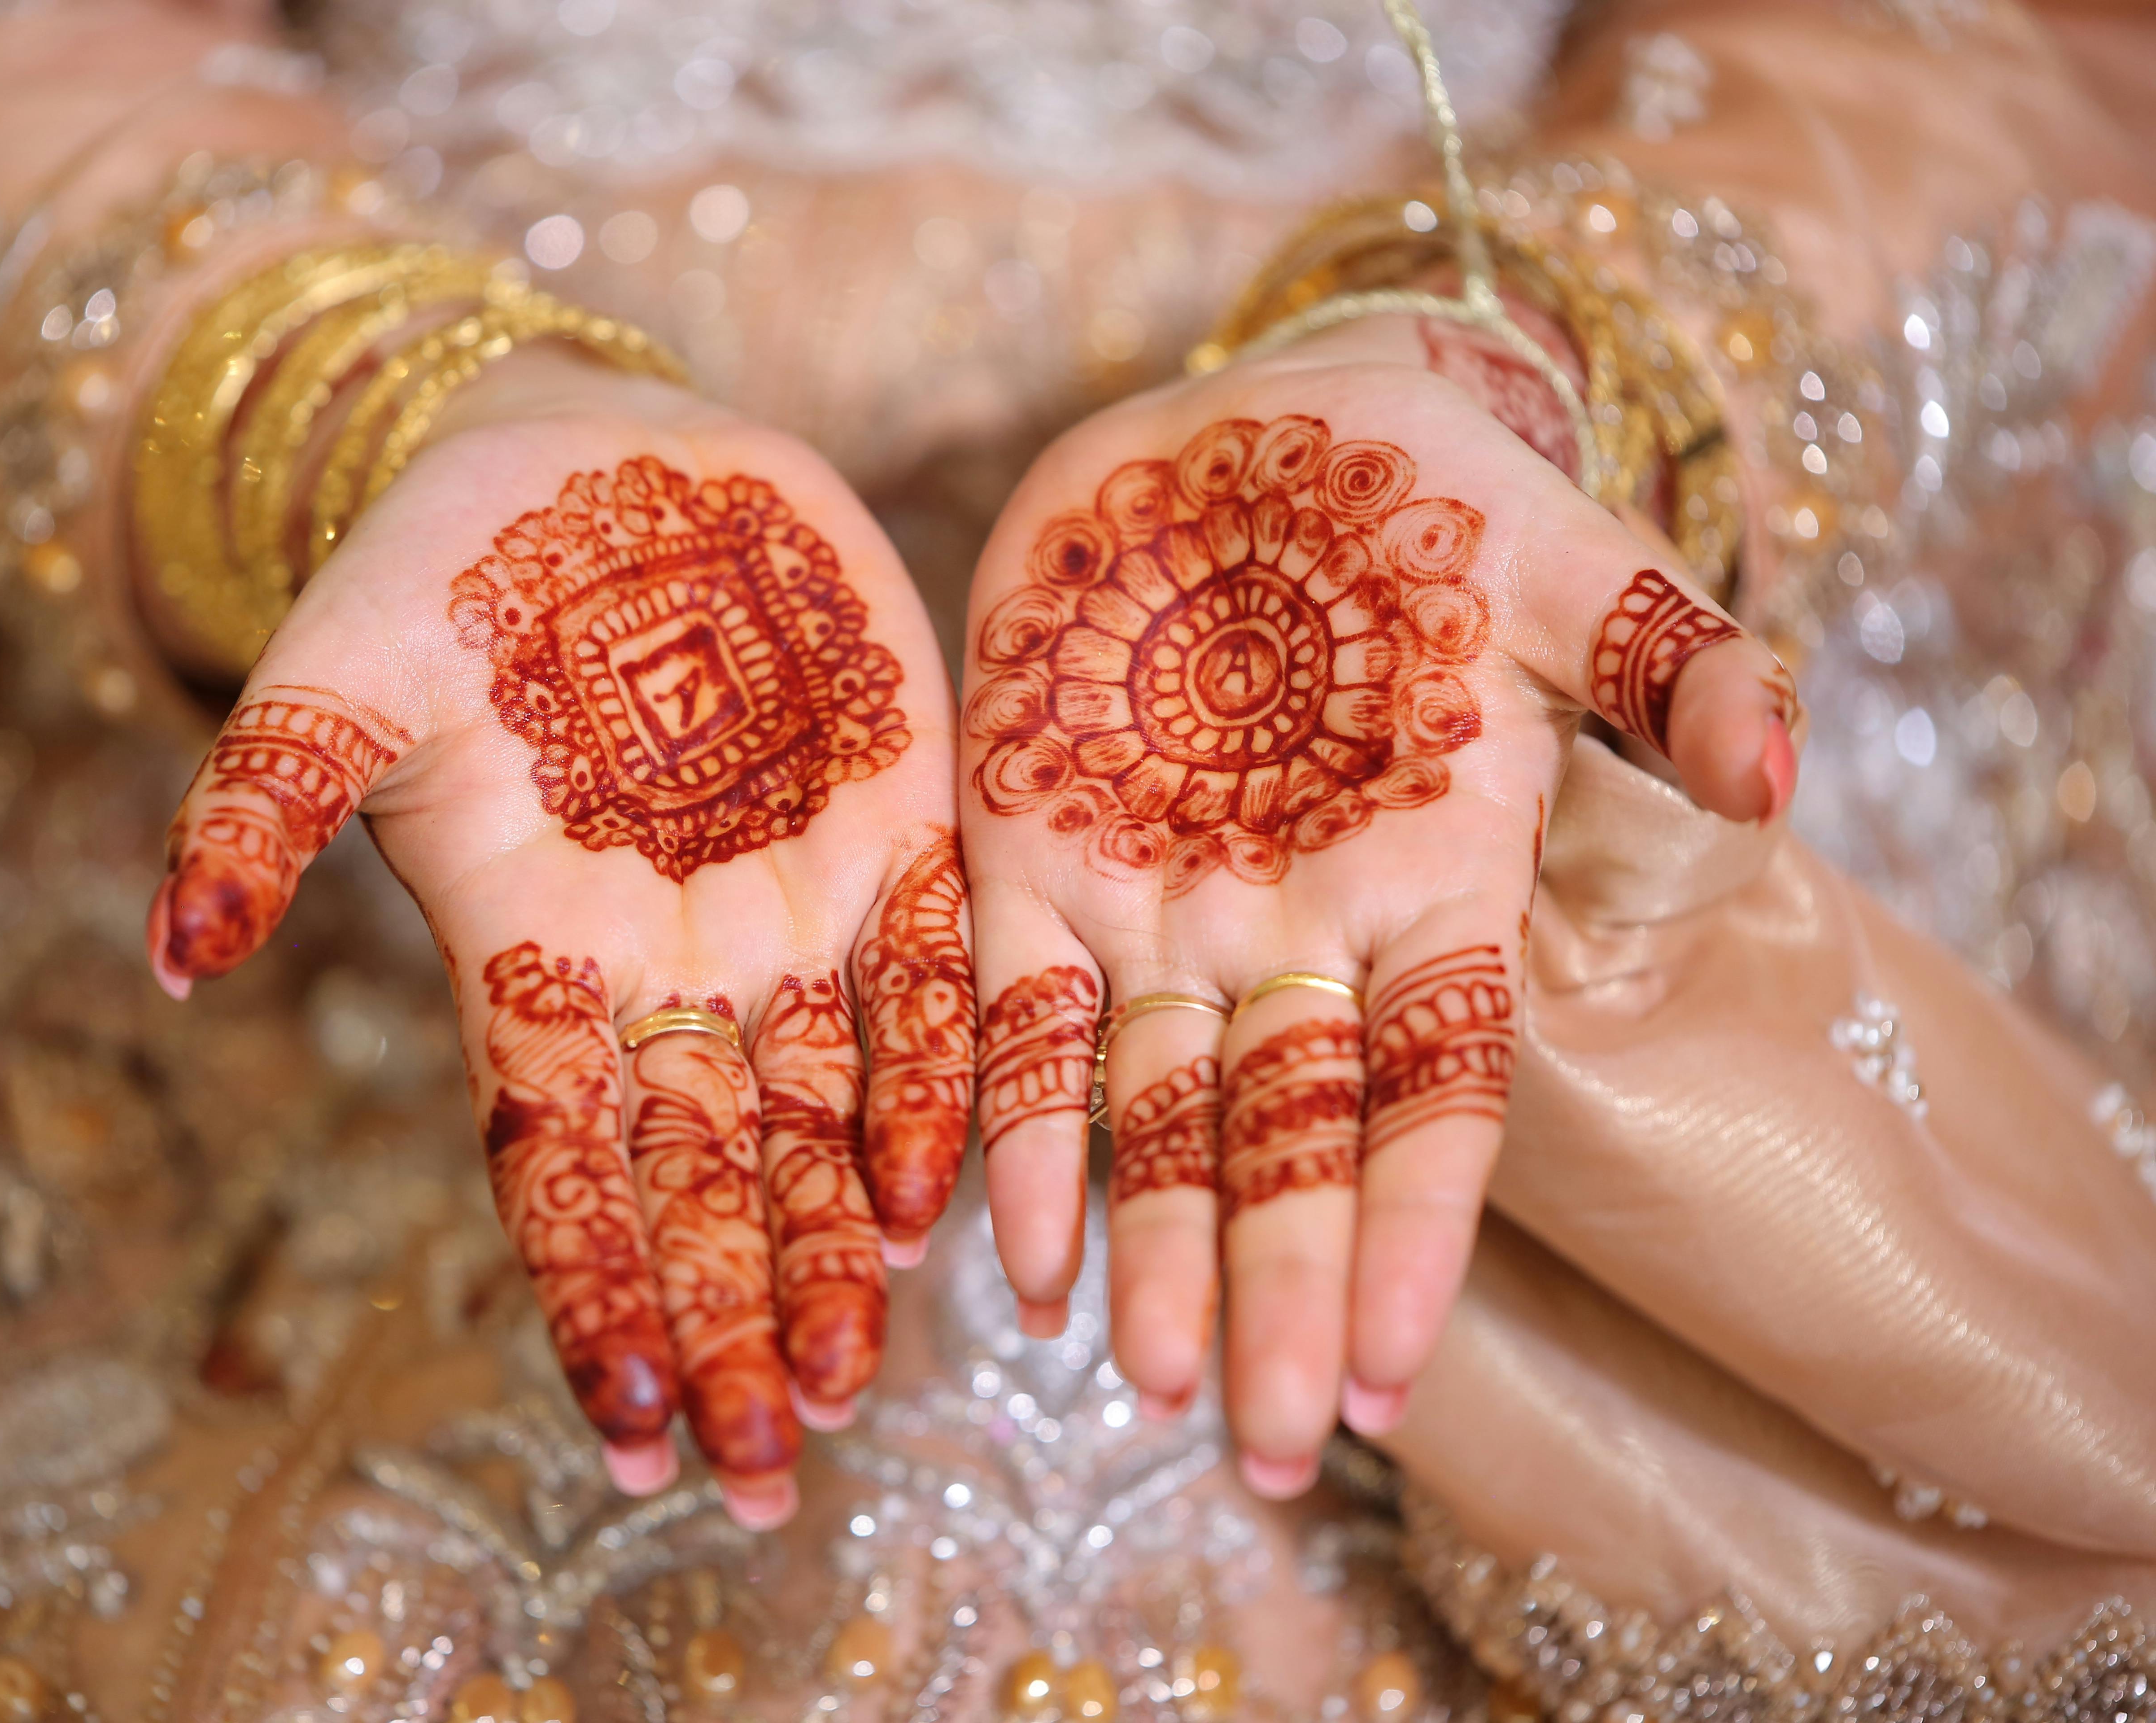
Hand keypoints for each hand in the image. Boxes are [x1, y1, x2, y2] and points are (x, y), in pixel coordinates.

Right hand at [146, 352, 972, 1527]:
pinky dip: (931, 1083)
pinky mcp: (892, 823)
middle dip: (729, 1322)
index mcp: (535, 955)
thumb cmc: (433, 570)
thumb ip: (258, 804)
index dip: (592, 1294)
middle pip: (701, 1182)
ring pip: (819, 1119)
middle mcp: (667, 967)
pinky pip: (925, 981)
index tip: (627, 1427)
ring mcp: (786, 906)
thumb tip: (166, 956)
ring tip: (847, 1377)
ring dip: (834, 1250)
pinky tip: (936, 1195)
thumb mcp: (333, 673)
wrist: (579, 455)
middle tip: (765, 1462)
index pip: (559, 1165)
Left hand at [957, 320, 1795, 1494]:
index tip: (1390, 1376)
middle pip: (1292, 1146)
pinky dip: (1015, 1132)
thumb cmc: (1431, 495)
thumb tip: (1780, 768)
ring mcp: (1159, 905)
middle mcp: (1296, 934)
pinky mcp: (1031, 851)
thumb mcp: (1566, 559)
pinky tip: (1004, 1256)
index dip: (1416, 1234)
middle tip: (1261, 1451)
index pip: (1435, 1099)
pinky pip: (1021, 1019)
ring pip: (1154, 1115)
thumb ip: (1673, 660)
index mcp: (1432, 888)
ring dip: (1150, 1249)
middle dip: (1279, 1293)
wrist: (1261, 429)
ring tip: (1141, 1384)